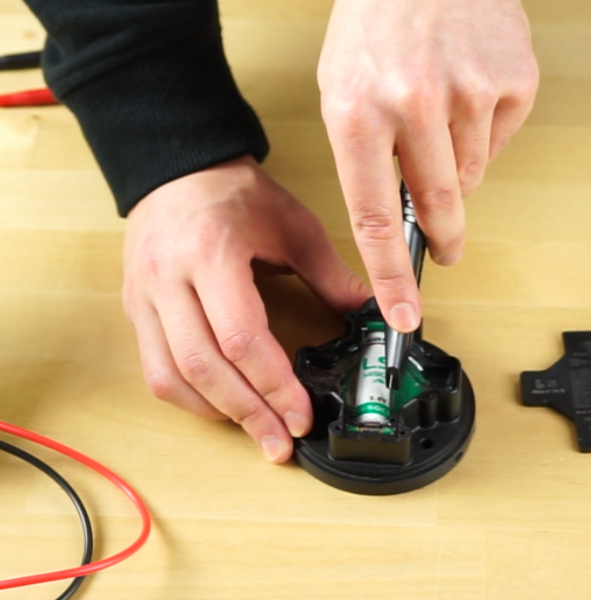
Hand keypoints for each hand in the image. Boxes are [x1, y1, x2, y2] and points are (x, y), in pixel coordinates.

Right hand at [122, 157, 369, 461]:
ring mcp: (143, 297)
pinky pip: (155, 370)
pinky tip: (222, 406)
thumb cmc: (235, 193)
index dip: (274, 384)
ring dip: (217, 412)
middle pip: (203, 366)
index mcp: (211, 252)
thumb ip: (331, 275)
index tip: (301, 416)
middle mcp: (167, 279)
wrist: (178, 172)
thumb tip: (370, 314)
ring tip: (257, 431)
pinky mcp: (134, 310)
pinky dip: (191, 398)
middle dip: (248, 413)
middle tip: (281, 443)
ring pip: (171, 377)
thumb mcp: (294, 225)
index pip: (240, 336)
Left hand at [318, 0, 538, 330]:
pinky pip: (499, 140)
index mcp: (356, 112)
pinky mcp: (512, 81)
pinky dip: (481, 131)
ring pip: (471, 173)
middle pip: (439, 207)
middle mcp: (412, 103)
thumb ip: (365, 159)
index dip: (390, 276)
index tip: (403, 312)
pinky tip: (467, 93)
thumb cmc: (374, 23)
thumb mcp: (341, 90)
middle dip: (444, 237)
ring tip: (439, 112)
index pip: (374, 219)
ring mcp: (469, 91)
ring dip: (454, 161)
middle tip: (445, 248)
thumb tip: (404, 215)